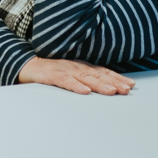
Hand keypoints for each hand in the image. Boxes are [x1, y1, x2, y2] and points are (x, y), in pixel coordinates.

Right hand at [17, 57, 134, 95]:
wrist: (26, 65)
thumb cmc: (50, 73)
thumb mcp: (71, 74)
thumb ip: (85, 79)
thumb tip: (106, 87)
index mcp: (81, 66)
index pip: (102, 71)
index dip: (116, 77)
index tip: (130, 85)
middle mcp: (75, 66)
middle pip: (97, 74)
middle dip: (113, 81)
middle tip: (126, 89)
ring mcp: (64, 70)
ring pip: (84, 77)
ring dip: (99, 84)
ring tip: (111, 91)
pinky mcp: (51, 75)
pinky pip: (65, 80)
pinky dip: (75, 85)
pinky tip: (84, 91)